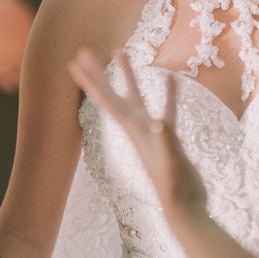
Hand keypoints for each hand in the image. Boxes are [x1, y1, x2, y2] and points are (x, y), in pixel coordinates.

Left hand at [68, 49, 208, 223]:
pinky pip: (167, 109)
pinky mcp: (168, 137)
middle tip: (84, 50)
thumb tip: (158, 121)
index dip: (91, 81)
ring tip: (120, 51)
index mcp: (132, 130)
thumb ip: (164, 139)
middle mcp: (137, 128)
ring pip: (135, 96)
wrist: (184, 207)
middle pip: (112, 95)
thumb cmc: (174, 185)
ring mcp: (151, 132)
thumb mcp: (169, 159)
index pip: (106, 101)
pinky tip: (171, 78)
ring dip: (127, 75)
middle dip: (98, 73)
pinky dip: (168, 93)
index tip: (74, 61)